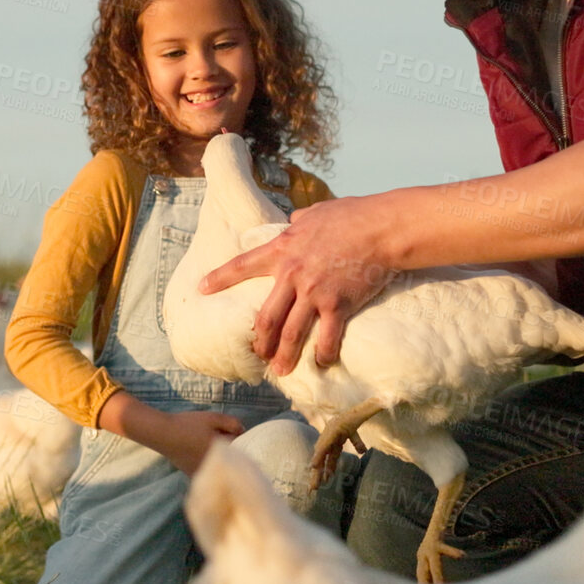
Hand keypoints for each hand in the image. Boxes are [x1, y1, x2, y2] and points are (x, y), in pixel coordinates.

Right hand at [148, 410, 243, 475]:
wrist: (163, 434)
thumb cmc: (188, 425)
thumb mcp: (213, 418)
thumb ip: (233, 423)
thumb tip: (242, 431)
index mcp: (223, 453)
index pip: (240, 447)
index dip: (234, 436)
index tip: (227, 430)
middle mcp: (215, 467)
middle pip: (230, 457)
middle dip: (227, 446)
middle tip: (214, 434)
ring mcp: (203, 472)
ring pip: (218, 464)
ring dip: (216, 454)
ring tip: (202, 441)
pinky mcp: (192, 474)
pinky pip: (206, 468)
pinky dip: (205, 461)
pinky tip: (195, 450)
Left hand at [198, 194, 398, 376]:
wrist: (381, 228)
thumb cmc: (352, 215)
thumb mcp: (316, 212)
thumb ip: (299, 221)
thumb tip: (292, 221)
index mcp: (283, 249)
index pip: (242, 266)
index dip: (220, 279)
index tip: (202, 289)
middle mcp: (292, 274)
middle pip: (265, 317)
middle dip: (259, 340)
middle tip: (257, 355)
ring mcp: (314, 292)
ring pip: (290, 333)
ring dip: (284, 356)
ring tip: (281, 370)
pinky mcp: (338, 305)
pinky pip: (327, 337)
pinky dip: (323, 353)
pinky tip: (321, 362)